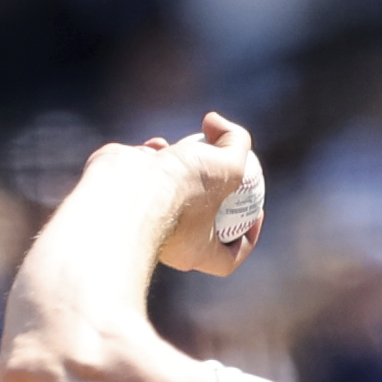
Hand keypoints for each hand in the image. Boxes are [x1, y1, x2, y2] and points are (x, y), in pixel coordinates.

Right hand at [124, 112, 261, 278]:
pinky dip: (154, 157)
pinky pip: (146, 174)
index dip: (249, 237)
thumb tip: (217, 124)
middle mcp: (171, 241)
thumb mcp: (228, 165)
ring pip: (172, 191)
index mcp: (198, 251)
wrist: (125, 188)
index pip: (229, 257)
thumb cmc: (182, 188)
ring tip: (186, 148)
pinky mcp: (128, 194)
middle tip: (224, 168)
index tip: (256, 210)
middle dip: (214, 193)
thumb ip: (236, 143)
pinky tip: (157, 145)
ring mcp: (147, 217)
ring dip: (182, 167)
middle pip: (202, 221)